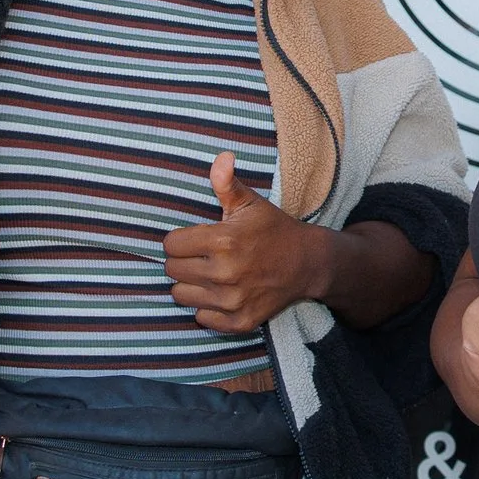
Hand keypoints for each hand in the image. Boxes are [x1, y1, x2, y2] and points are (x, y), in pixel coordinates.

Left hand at [163, 153, 331, 333]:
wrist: (308, 263)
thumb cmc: (273, 229)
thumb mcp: (251, 202)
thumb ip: (226, 182)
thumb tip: (221, 157)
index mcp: (223, 241)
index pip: (170, 246)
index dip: (180, 240)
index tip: (195, 239)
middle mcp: (224, 273)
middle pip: (172, 270)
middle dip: (183, 261)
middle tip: (204, 256)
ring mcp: (232, 300)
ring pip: (181, 295)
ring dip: (191, 285)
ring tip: (210, 274)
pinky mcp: (239, 321)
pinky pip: (202, 318)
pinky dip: (207, 308)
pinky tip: (221, 294)